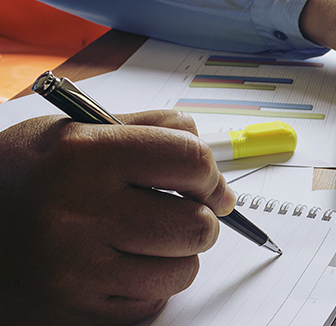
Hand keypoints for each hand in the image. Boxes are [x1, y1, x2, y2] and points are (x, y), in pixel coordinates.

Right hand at [0, 111, 235, 325]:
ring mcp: (75, 270)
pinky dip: (145, 286)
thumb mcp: (74, 130)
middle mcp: (78, 213)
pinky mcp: (72, 312)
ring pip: (181, 271)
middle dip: (200, 218)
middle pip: (195, 225)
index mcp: (83, 156)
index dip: (210, 174)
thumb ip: (147, 129)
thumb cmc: (23, 175)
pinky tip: (116, 266)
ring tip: (143, 241)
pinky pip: (149, 304)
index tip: (211, 185)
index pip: (188, 160)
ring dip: (175, 256)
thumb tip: (209, 160)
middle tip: (183, 213)